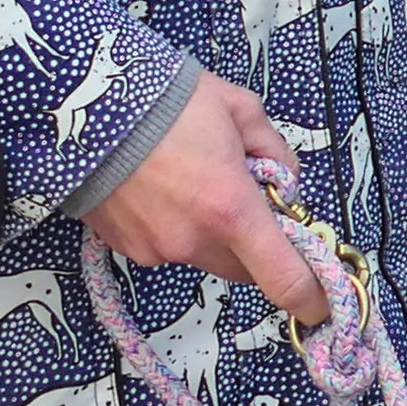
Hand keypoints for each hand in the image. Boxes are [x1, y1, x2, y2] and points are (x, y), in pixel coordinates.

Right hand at [82, 75, 331, 330]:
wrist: (84, 104)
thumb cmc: (168, 100)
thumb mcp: (240, 110)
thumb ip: (275, 153)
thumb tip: (285, 187)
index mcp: (231, 208)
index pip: (283, 277)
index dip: (310, 298)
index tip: (323, 305)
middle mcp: (194, 240)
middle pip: (245, 269)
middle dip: (254, 244)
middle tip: (245, 199)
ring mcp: (156, 249)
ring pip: (204, 256)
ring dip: (211, 233)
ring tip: (190, 180)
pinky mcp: (126, 249)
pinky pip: (167, 248)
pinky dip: (174, 227)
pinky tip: (158, 189)